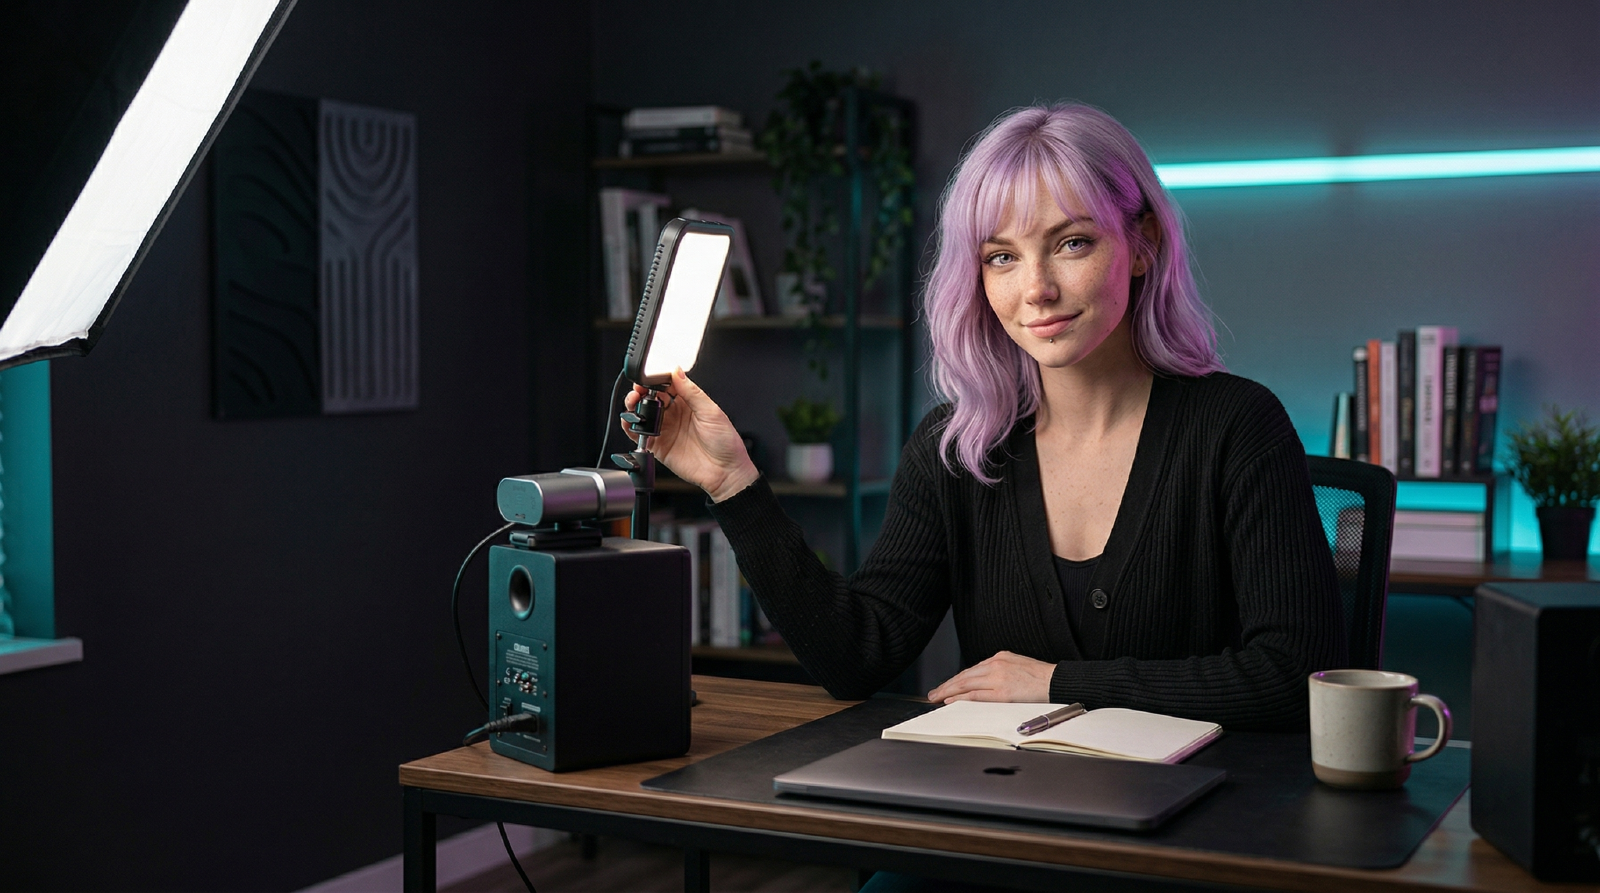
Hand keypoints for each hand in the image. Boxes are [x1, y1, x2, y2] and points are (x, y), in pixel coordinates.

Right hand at [623, 368, 759, 501]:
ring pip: (643, 413)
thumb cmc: (726, 443)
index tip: (649, 376)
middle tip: (639, 389)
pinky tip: (631, 420)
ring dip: (634, 405)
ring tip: (634, 401)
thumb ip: (692, 392)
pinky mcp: (658, 446)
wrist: (726, 472)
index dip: (657, 380)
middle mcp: (675, 415)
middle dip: (642, 390)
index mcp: (689, 403)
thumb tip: (677, 372)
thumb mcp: (711, 412)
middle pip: (652, 398)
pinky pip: (639, 434)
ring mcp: (666, 430)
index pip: (668, 386)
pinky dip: (630, 426)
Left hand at [927, 651, 1054, 703]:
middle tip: (934, 693)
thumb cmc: (1041, 678)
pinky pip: (977, 695)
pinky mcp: (1003, 692)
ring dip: (949, 691)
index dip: (956, 679)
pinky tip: (951, 701)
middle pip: (964, 676)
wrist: (1058, 681)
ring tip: (937, 698)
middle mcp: (996, 664)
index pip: (971, 670)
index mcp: (1000, 658)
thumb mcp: (1017, 666)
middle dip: (947, 685)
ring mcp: (998, 678)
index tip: (946, 686)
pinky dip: (962, 698)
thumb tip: (984, 683)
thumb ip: (1000, 671)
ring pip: (966, 684)